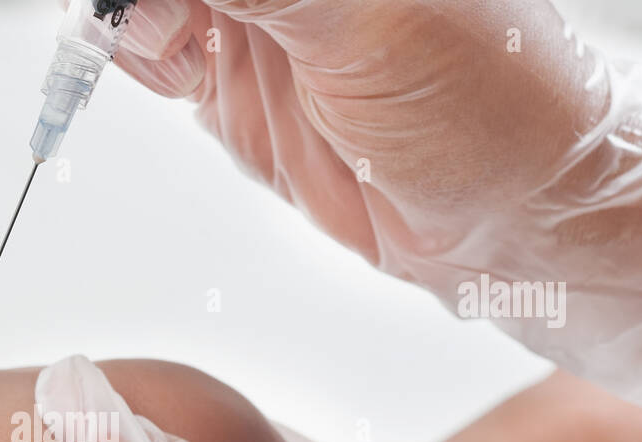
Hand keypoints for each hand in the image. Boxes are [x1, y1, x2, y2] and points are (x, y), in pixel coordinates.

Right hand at [111, 0, 641, 404]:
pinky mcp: (235, 81)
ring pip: (148, 3)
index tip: (137, 4)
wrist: (508, 220)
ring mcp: (257, 20)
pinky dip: (136, 54)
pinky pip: (155, 52)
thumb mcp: (365, 21)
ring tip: (166, 45)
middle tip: (148, 21)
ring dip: (133, 20)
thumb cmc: (485, 105)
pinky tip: (158, 63)